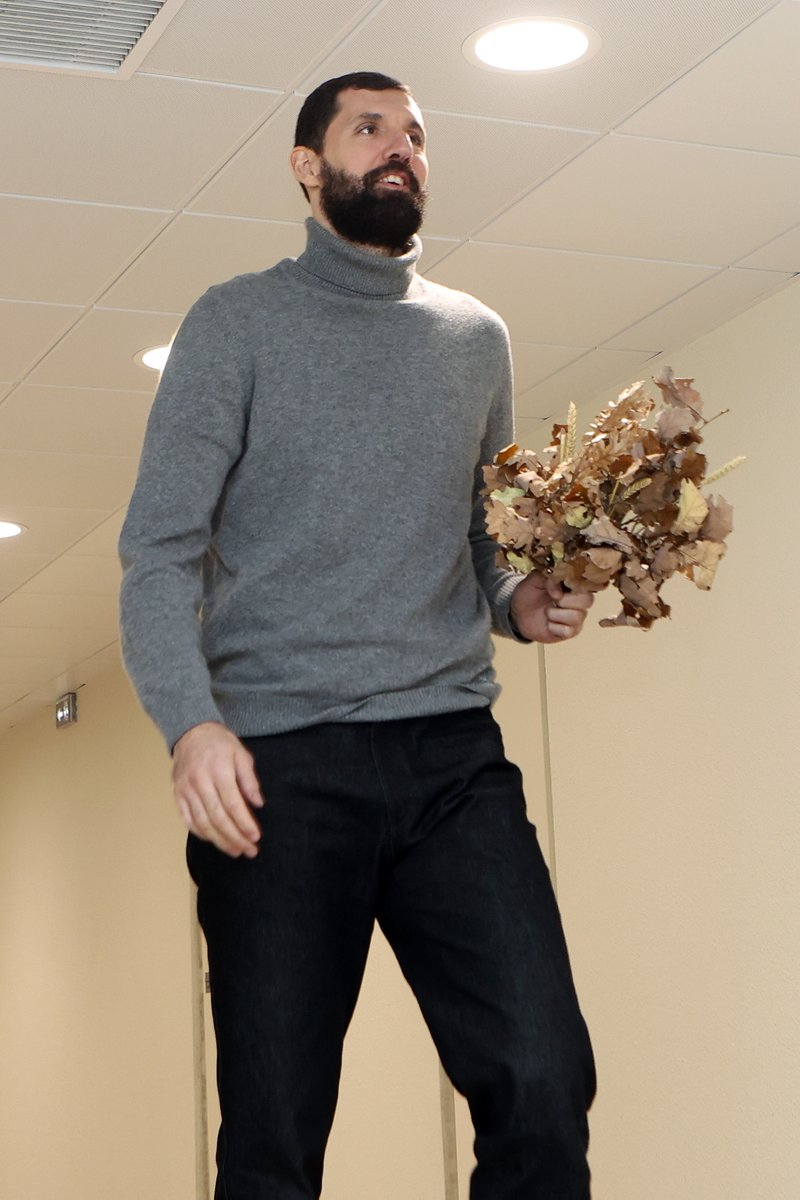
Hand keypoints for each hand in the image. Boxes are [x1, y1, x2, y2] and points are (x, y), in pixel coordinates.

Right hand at [172, 721, 263, 857]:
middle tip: (249, 850)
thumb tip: (258, 803)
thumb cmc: (219, 743)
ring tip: (235, 851)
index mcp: (218, 770)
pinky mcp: (177, 795)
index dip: (244, 823)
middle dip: (234, 837)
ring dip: (219, 841)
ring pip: (202, 822)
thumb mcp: (241, 754)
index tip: (255, 837)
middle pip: (217, 817)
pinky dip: (201, 833)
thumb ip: (249, 779)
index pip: (232, 804)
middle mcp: (200, 781)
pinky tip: (214, 840)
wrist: (190, 732)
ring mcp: (185, 789)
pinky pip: (188, 820)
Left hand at [510, 573, 593, 643]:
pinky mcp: (570, 632)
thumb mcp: (534, 579)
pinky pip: (568, 631)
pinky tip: (548, 624)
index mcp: (572, 585)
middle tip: (553, 600)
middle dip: (566, 600)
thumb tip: (558, 590)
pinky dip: (554, 627)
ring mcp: (576, 617)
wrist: (518, 613)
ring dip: (556, 614)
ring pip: (577, 616)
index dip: (571, 586)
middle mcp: (578, 601)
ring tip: (547, 613)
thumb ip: (548, 577)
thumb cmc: (529, 594)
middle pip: (588, 600)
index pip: (585, 584)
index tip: (556, 590)